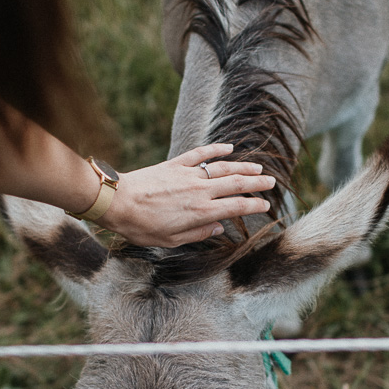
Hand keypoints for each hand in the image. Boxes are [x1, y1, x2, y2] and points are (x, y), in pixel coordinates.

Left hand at [96, 144, 275, 246]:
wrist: (116, 201)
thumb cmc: (141, 226)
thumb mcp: (170, 241)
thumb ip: (198, 233)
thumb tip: (218, 228)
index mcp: (200, 212)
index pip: (235, 207)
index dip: (254, 206)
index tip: (266, 205)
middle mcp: (199, 191)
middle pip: (235, 184)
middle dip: (256, 183)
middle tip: (272, 183)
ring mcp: (188, 175)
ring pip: (223, 167)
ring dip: (243, 167)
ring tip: (258, 168)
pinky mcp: (175, 164)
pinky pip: (200, 154)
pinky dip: (215, 149)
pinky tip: (229, 147)